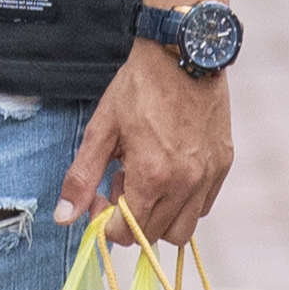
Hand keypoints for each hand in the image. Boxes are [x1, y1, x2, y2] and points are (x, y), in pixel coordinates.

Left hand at [59, 37, 233, 243]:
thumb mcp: (101, 130)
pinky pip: (204, 205)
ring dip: (160, 216)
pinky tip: (169, 171)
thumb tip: (64, 217)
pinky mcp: (224, 165)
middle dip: (131, 219)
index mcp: (152, 176)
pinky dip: (184, 202)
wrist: (182, 54)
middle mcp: (186, 183)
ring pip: (184, 229)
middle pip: (154, 236)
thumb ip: (82, 177)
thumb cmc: (139, 88)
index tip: (100, 197)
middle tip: (121, 181)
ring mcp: (208, 176)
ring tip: (147, 178)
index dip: (106, 223)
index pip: (127, 233)